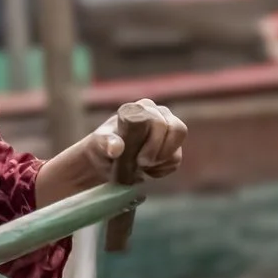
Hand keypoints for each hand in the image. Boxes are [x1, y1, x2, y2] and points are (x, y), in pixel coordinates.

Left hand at [33, 97, 188, 205]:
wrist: (105, 160)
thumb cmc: (102, 146)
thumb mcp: (100, 142)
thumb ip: (106, 142)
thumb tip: (116, 148)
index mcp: (144, 107)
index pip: (161, 121)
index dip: (155, 142)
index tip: (139, 159)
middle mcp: (161, 114)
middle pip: (178, 131)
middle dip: (159, 153)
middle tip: (141, 163)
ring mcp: (168, 131)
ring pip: (177, 149)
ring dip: (160, 163)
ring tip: (141, 165)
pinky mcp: (171, 148)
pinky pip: (175, 161)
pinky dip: (162, 169)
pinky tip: (147, 169)